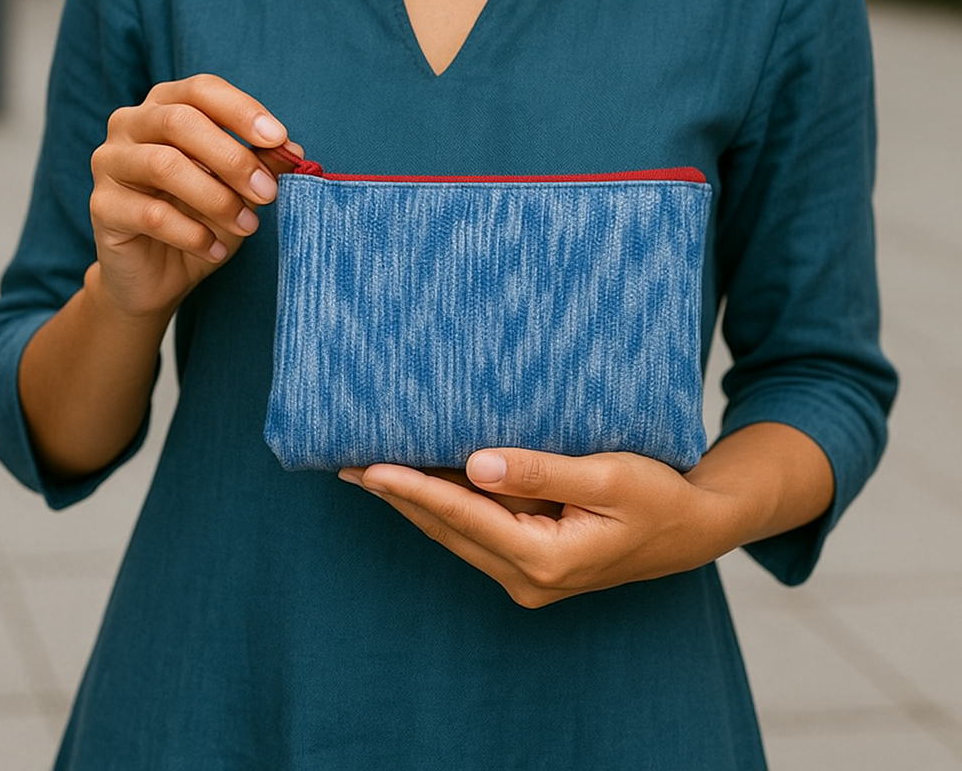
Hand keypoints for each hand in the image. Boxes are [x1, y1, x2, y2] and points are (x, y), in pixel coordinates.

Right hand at [89, 74, 298, 318]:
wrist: (156, 276)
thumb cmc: (200, 218)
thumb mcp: (238, 188)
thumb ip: (261, 163)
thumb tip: (293, 150)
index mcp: (164, 105)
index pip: (202, 90)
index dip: (242, 110)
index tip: (280, 139)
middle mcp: (130, 124)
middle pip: (180, 122)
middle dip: (233, 157)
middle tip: (268, 192)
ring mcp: (109, 162)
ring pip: (164, 165)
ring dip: (216, 197)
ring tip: (248, 225)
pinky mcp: (101, 205)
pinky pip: (151, 213)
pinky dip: (192, 233)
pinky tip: (215, 249)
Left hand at [338, 425, 833, 607]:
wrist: (691, 530)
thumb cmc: (656, 495)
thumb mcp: (606, 474)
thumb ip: (540, 470)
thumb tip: (477, 462)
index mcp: (546, 558)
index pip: (462, 514)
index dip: (412, 487)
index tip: (369, 466)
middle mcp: (528, 577)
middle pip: (447, 527)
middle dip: (396, 495)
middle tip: (346, 461)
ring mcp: (528, 576)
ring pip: (455, 532)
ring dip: (413, 501)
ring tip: (367, 467)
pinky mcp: (531, 564)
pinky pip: (475, 531)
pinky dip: (444, 505)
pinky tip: (420, 479)